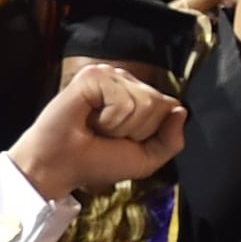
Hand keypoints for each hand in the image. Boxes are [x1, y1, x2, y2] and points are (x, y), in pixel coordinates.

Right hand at [6, 62, 185, 202]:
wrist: (60, 166)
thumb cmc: (96, 162)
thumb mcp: (145, 159)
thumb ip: (171, 141)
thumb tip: (181, 111)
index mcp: (138, 96)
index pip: (169, 106)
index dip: (150, 133)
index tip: (123, 142)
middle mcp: (125, 81)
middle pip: (160, 104)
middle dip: (137, 131)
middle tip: (107, 136)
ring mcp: (109, 75)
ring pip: (144, 102)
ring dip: (120, 127)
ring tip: (97, 128)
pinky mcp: (93, 75)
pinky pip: (124, 101)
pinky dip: (109, 120)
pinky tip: (90, 119)